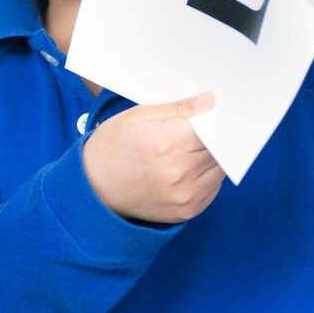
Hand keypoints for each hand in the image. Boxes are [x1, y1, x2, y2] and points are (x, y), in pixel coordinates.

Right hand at [82, 92, 224, 224]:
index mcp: (166, 142)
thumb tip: (209, 101)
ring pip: (220, 168)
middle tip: (197, 131)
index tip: (210, 114)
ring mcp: (185, 195)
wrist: (93, 188)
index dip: (213, 119)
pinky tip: (186, 168)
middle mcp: (179, 171)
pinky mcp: (187, 211)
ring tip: (188, 150)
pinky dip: (207, 176)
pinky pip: (213, 187)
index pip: (211, 127)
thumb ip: (178, 109)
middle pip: (219, 148)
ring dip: (212, 157)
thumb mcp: (138, 116)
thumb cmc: (113, 146)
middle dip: (213, 137)